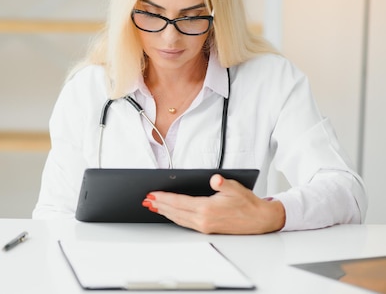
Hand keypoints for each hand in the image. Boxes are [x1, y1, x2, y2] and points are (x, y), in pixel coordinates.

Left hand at [142, 174, 285, 233]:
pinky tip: (169, 213)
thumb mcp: (236, 188)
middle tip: (146, 199)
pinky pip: (185, 223)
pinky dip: (174, 217)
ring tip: (153, 205)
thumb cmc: (248, 203)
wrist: (260, 220)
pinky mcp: (207, 229)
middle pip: (175, 212)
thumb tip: (215, 179)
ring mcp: (204, 226)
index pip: (179, 202)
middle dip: (159, 205)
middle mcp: (203, 220)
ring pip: (178, 219)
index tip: (152, 194)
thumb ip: (223, 183)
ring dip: (164, 212)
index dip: (164, 198)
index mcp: (207, 209)